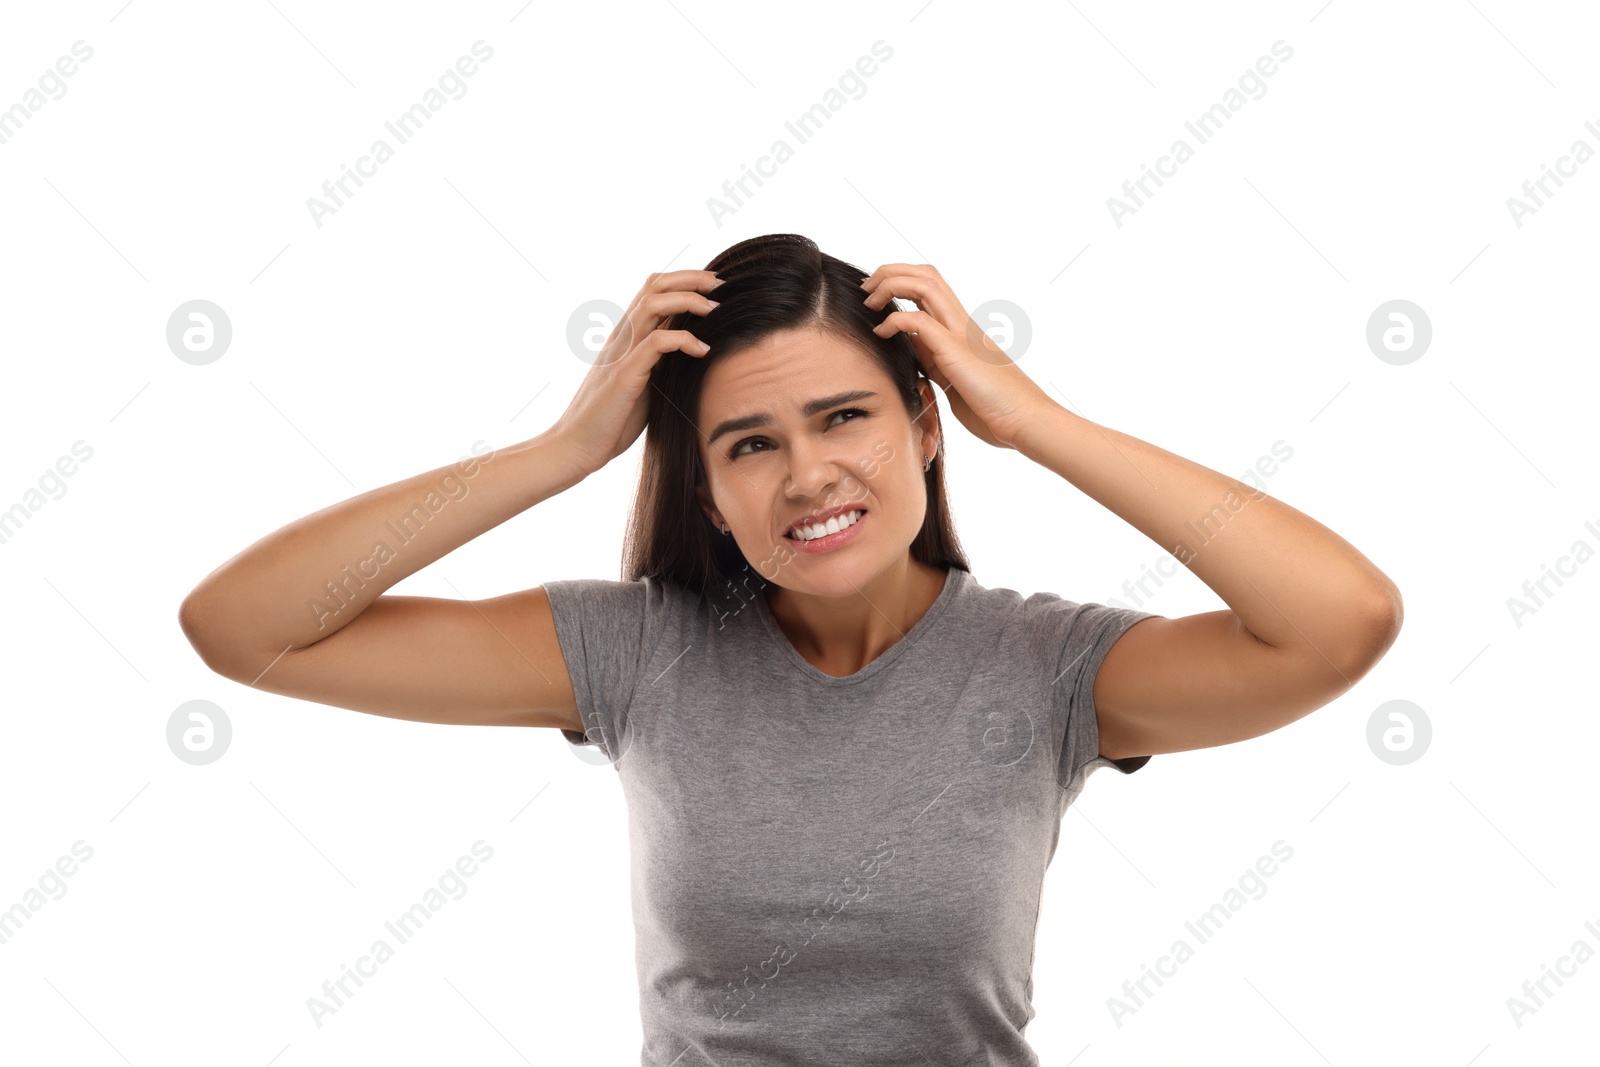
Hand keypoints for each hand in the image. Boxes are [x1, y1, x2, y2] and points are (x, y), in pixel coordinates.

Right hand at [549, 270, 720, 475]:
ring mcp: (620, 353)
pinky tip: (703, 350)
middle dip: (691, 279)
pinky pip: (655, 343)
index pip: (652, 291)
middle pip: (654, 286)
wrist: (576, 447)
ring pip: (652, 304)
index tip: (713, 288)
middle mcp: (621, 337)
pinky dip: (683, 340)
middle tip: (721, 285)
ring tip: (715, 309)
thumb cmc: (611, 420)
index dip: (683, 281)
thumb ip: (661, 363)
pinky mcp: (624, 374)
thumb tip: (693, 352)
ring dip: (688, 300)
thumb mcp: (644, 384)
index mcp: (625, 337)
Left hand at [861, 263, 1050, 450]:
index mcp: (961, 330)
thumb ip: (935, 360)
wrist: (1026, 422)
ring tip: (870, 302)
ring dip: (890, 284)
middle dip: (890, 271)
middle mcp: (961, 324)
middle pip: (926, 274)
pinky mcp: (955, 351)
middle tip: (866, 288)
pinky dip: (894, 320)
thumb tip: (913, 347)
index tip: (875, 294)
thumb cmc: (995, 409)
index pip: (930, 287)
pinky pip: (918, 321)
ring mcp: (960, 334)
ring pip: (924, 284)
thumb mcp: (954, 379)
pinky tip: (881, 332)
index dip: (900, 280)